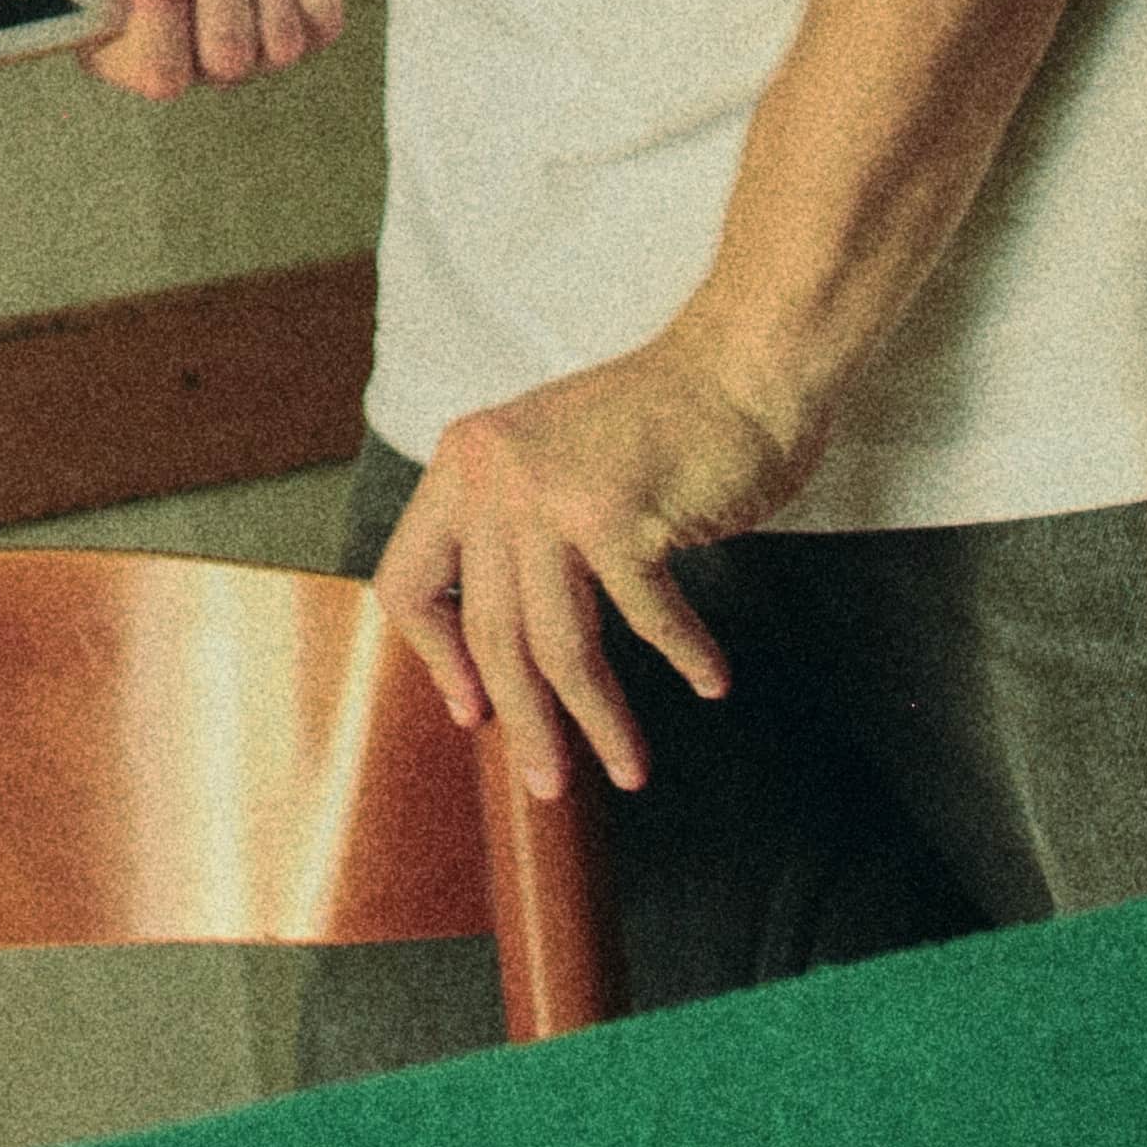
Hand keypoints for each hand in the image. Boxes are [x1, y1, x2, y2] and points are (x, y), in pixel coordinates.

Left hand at [372, 334, 819, 799]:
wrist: (740, 363)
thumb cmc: (656, 425)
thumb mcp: (548, 460)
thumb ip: (511, 532)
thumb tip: (488, 660)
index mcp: (465, 459)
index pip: (406, 578)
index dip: (434, 656)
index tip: (472, 709)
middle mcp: (494, 472)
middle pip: (488, 632)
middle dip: (525, 722)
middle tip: (550, 783)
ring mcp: (555, 491)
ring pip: (556, 646)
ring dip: (598, 721)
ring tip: (628, 766)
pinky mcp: (621, 513)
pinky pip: (646, 619)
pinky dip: (683, 657)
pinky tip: (708, 679)